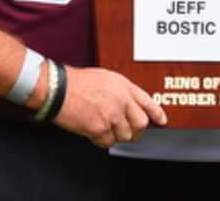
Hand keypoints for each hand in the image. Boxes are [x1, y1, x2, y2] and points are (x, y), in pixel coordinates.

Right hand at [53, 66, 167, 147]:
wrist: (57, 89)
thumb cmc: (75, 82)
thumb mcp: (104, 77)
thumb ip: (119, 91)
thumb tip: (128, 105)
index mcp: (123, 86)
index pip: (147, 102)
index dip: (156, 113)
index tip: (161, 121)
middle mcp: (121, 100)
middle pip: (141, 123)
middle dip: (136, 130)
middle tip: (129, 132)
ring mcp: (111, 115)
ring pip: (126, 135)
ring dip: (117, 136)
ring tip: (106, 129)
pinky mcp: (100, 128)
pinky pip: (109, 142)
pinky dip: (103, 141)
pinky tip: (96, 133)